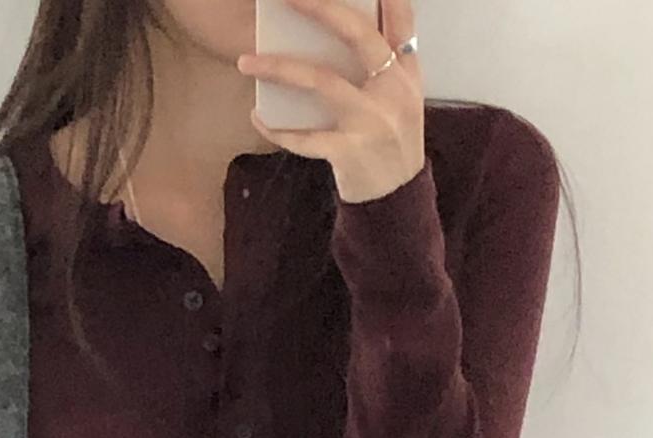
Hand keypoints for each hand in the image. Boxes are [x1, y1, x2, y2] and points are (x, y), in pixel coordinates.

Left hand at [238, 0, 424, 204]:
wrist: (397, 203)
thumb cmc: (389, 144)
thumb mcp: (399, 100)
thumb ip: (382, 65)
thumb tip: (335, 30)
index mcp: (406, 73)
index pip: (400, 21)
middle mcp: (394, 91)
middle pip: (357, 36)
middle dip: (320, 7)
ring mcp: (372, 122)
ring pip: (321, 81)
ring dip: (279, 68)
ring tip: (246, 61)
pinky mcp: (351, 153)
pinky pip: (305, 137)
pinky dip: (278, 129)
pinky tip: (258, 118)